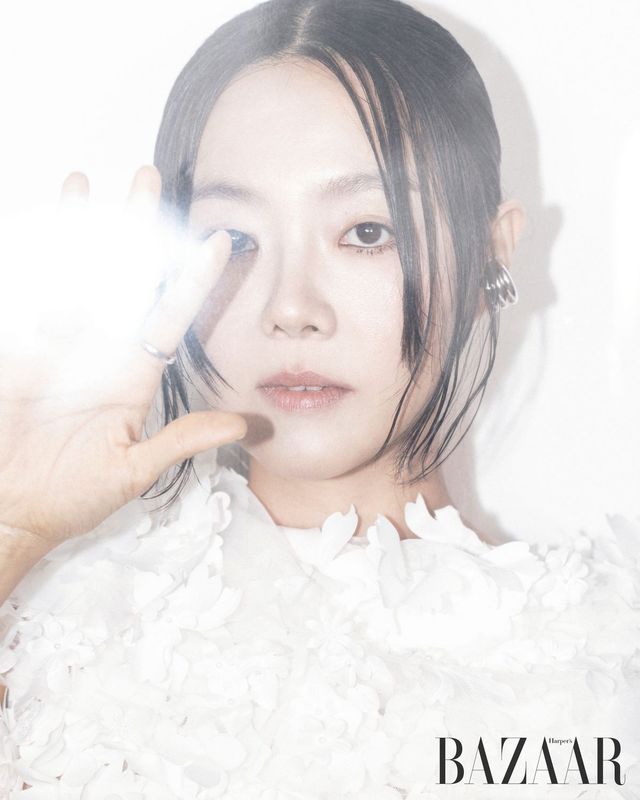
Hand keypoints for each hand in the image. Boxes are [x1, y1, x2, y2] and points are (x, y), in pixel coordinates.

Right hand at [0, 165, 245, 549]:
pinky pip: (24, 293)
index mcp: (133, 377)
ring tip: (88, 182)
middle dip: (136, 228)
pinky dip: (30, 256)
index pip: (169, 316)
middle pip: (122, 278)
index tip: (218, 242)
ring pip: (72, 274)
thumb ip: (182, 440)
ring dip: (79, 229)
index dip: (192, 280)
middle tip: (150, 178)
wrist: (7, 512)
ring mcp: (54, 345)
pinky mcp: (16, 348)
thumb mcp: (133, 471)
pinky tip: (39, 219)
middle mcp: (98, 351)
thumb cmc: (69, 499)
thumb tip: (243, 425)